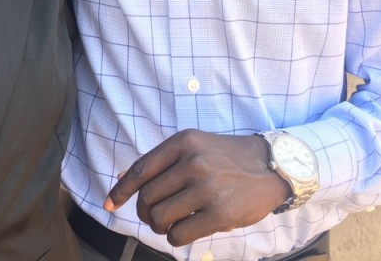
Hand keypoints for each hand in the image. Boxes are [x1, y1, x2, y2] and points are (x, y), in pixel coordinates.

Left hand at [104, 130, 290, 245]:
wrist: (271, 166)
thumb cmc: (226, 158)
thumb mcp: (194, 147)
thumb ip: (161, 163)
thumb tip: (123, 180)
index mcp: (183, 142)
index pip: (141, 170)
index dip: (121, 191)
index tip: (109, 205)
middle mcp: (193, 161)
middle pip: (147, 198)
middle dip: (145, 213)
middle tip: (154, 218)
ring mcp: (207, 187)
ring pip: (160, 218)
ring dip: (160, 227)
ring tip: (170, 225)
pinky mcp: (220, 213)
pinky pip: (180, 234)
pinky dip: (175, 238)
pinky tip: (183, 232)